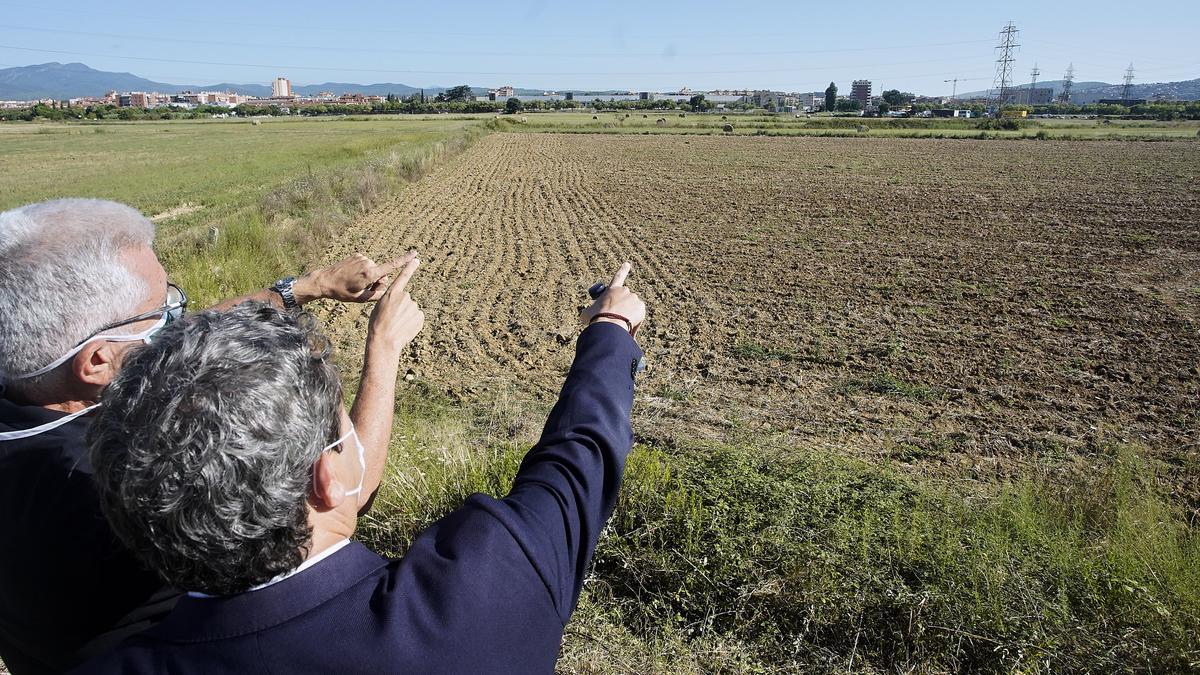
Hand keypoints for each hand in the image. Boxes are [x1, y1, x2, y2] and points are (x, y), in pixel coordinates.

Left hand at [294, 251, 416, 303]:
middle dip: (376, 281)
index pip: (391, 266)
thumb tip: (385, 286)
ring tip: (354, 282)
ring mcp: (362, 258)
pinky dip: (362, 270)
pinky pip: (366, 264)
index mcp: (370, 274)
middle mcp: (368, 263)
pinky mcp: (357, 255)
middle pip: (381, 273)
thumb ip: (377, 294)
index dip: (404, 260)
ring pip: (373, 269)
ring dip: (368, 276)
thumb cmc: (342, 292)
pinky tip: (352, 275)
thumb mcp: (361, 299)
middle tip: (362, 288)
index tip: (415, 254)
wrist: (324, 280)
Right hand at [366, 256, 423, 355]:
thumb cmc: (377, 325)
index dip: (409, 268)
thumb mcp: (379, 308)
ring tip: (397, 325)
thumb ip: (390, 301)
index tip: (416, 260)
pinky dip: (412, 323)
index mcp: (392, 293)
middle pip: (405, 300)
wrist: (384, 340)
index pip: (402, 277)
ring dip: (406, 316)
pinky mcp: (420, 316)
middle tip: (393, 319)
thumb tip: (399, 303)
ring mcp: (413, 306)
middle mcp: (404, 296)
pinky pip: (416, 318)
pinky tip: (404, 328)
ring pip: (411, 309)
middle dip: (401, 308)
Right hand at [580, 262, 646, 335]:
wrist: (609, 324)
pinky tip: (628, 326)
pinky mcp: (641, 306)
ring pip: (633, 309)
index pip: (618, 277)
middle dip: (624, 308)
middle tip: (617, 318)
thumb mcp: (588, 313)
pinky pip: (639, 315)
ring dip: (628, 315)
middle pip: (626, 300)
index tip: (627, 264)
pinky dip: (635, 321)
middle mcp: (624, 291)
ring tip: (620, 323)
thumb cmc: (597, 318)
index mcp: (611, 290)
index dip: (623, 270)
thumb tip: (586, 315)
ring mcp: (633, 298)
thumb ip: (589, 311)